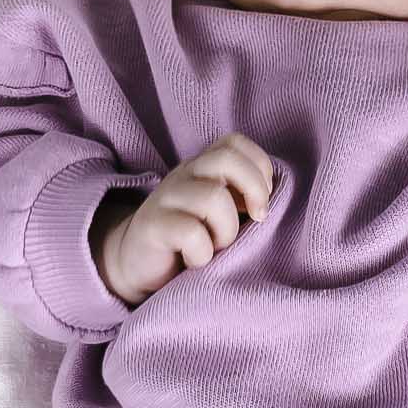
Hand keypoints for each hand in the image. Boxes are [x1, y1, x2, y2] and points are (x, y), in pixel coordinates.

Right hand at [95, 132, 274, 305]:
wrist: (134, 264)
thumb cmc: (188, 241)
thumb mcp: (217, 214)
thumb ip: (240, 199)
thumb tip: (274, 199)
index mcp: (201, 168)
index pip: (235, 143)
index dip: (259, 168)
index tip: (260, 202)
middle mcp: (184, 176)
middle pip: (226, 159)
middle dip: (254, 190)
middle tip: (256, 220)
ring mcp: (166, 198)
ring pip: (213, 198)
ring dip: (227, 231)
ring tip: (216, 247)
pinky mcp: (152, 226)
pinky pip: (191, 233)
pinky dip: (202, 253)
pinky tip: (195, 261)